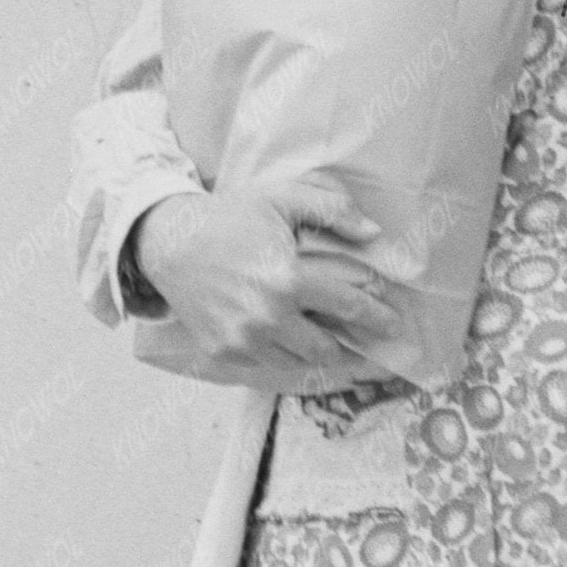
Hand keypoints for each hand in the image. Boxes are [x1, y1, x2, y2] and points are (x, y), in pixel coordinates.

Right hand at [130, 185, 401, 394]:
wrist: (170, 243)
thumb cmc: (230, 218)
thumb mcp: (283, 200)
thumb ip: (333, 210)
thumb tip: (373, 233)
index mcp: (288, 280)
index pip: (349, 307)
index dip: (378, 318)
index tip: (396, 327)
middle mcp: (267, 317)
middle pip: (327, 349)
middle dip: (350, 349)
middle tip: (364, 348)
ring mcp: (243, 339)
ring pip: (298, 364)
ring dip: (316, 356)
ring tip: (330, 347)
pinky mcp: (224, 352)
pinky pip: (266, 366)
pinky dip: (283, 358)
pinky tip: (291, 345)